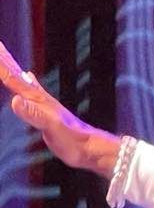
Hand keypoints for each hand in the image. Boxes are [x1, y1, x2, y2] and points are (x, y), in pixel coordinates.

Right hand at [1, 40, 119, 175]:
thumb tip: (14, 100)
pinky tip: (28, 78)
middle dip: (6, 61)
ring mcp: (44, 104)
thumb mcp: (49, 126)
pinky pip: (33, 92)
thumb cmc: (72, 139)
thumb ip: (32, 113)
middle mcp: (40, 99)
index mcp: (38, 100)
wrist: (91, 148)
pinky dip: (27, 82)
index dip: (2, 66)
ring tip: (6, 59)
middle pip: (18, 76)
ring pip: (24, 82)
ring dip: (13, 69)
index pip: (14, 79)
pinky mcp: (47, 112)